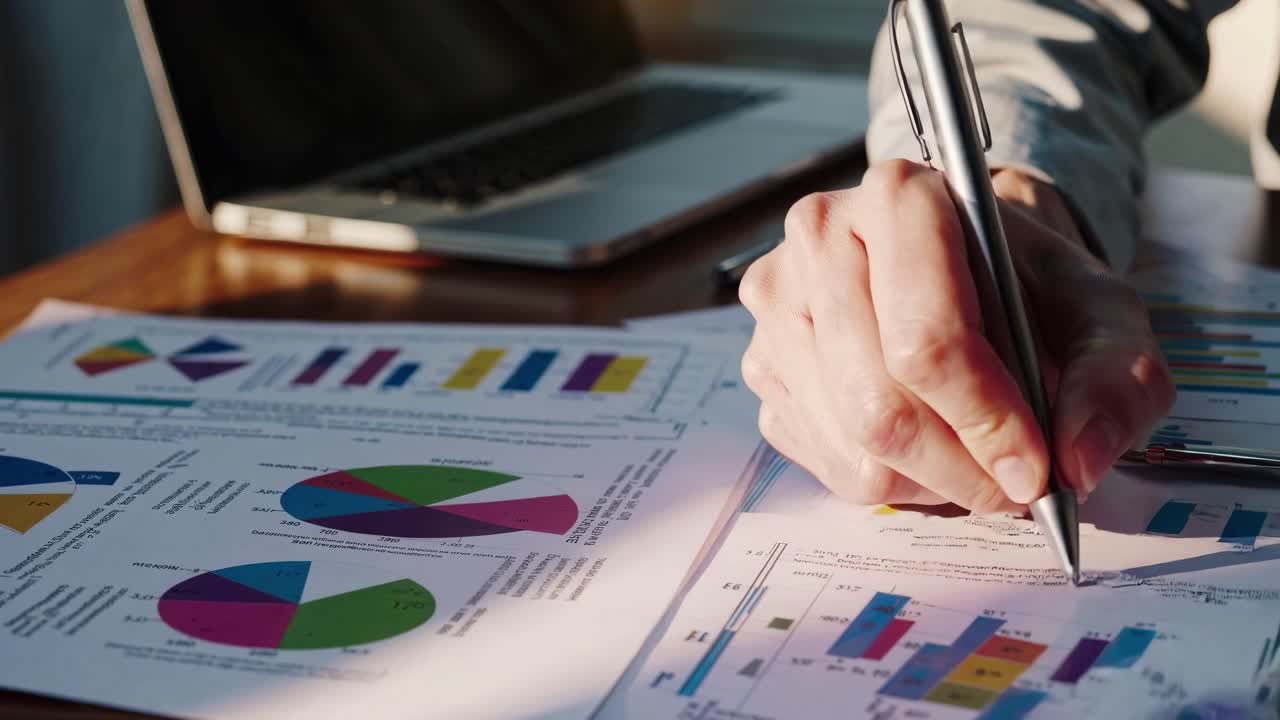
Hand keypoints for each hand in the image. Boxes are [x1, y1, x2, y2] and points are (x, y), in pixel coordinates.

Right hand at [739, 160, 1173, 511]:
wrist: (963, 256)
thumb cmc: (1025, 279)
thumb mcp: (1100, 310)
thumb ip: (1114, 378)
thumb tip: (1079, 464)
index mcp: (898, 198)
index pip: (925, 341)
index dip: (985, 420)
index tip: (1036, 469)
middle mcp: (818, 240)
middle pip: (879, 405)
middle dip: (960, 467)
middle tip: (1013, 486)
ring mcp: (777, 305)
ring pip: (851, 444)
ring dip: (929, 479)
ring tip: (974, 457)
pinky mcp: (761, 361)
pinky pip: (822, 460)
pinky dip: (888, 476)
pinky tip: (924, 444)